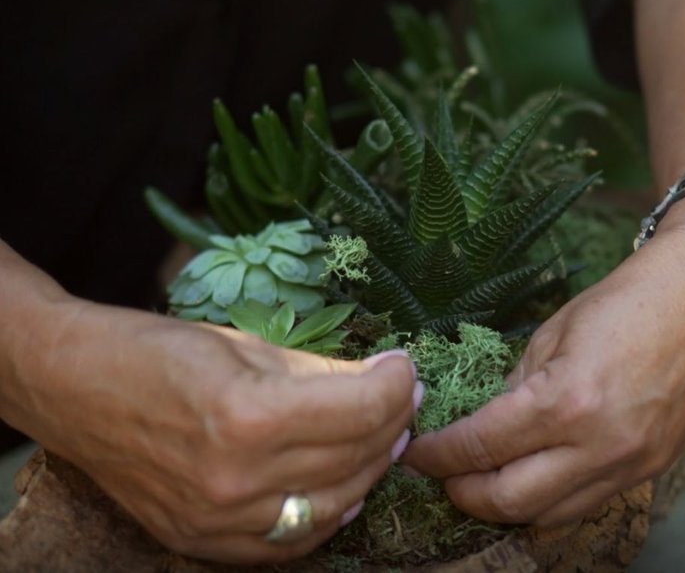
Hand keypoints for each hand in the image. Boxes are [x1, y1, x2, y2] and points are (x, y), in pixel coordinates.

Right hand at [2, 295, 418, 562]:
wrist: (75, 388)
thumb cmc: (156, 352)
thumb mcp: (247, 346)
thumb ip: (320, 372)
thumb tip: (381, 381)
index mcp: (249, 416)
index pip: (359, 410)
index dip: (396, 385)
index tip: (405, 367)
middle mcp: (238, 478)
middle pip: (353, 457)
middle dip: (391, 420)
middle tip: (402, 395)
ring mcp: (220, 519)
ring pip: (333, 504)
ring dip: (370, 467)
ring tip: (383, 433)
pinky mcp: (203, 540)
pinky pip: (290, 543)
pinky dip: (328, 515)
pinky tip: (347, 486)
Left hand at [403, 195, 684, 525]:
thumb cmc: (630, 299)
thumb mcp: (555, 332)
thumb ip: (516, 386)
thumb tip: (482, 426)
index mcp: (567, 401)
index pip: (481, 446)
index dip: (437, 454)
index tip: (414, 452)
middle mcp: (600, 446)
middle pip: (507, 500)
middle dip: (461, 491)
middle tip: (441, 472)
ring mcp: (631, 465)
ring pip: (548, 516)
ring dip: (504, 504)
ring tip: (481, 479)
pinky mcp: (652, 469)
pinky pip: (587, 505)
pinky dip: (550, 502)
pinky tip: (533, 479)